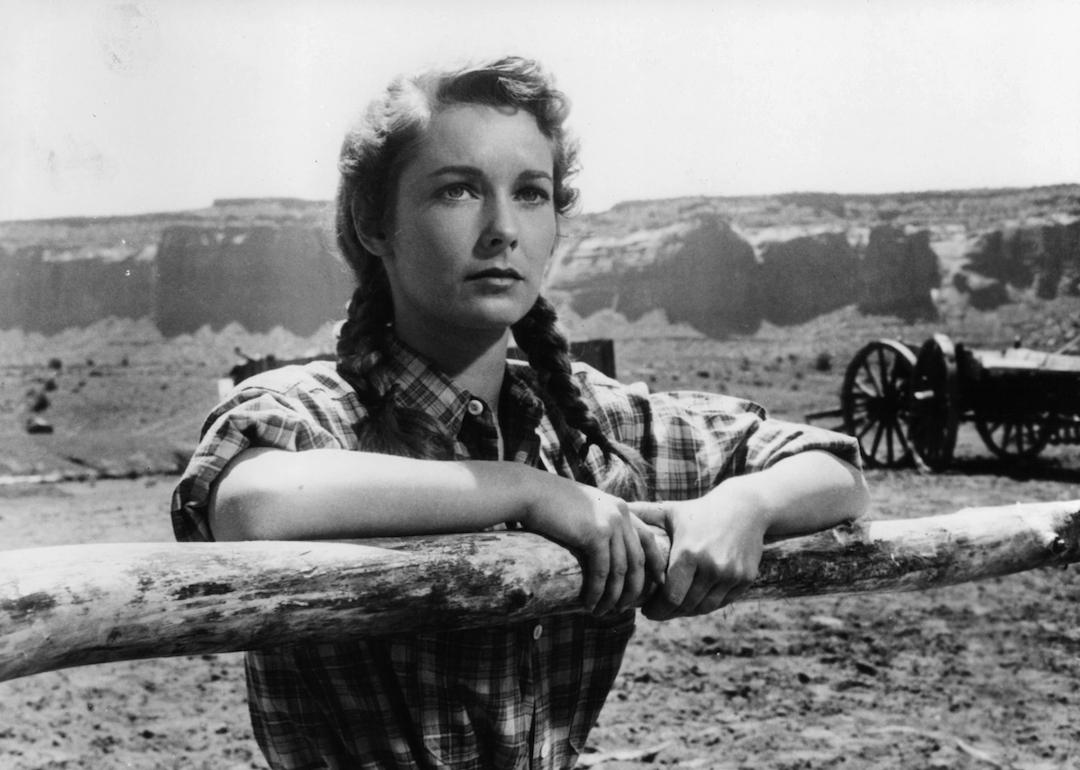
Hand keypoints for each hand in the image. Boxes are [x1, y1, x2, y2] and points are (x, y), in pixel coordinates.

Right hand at [522, 474, 665, 615]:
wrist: (530, 491)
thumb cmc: (550, 501)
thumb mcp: (584, 507)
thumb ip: (598, 521)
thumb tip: (601, 546)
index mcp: (620, 507)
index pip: (648, 537)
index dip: (655, 562)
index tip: (657, 582)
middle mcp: (620, 515)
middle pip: (638, 560)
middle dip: (634, 588)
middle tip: (625, 608)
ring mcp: (609, 524)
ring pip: (621, 571)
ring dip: (614, 596)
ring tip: (604, 612)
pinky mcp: (594, 534)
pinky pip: (602, 572)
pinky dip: (598, 592)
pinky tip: (590, 604)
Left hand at [629, 479, 768, 619]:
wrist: (746, 507)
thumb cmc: (700, 511)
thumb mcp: (670, 511)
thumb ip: (642, 514)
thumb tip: (611, 507)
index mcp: (689, 552)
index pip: (670, 596)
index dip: (656, 609)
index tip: (645, 610)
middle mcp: (712, 566)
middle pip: (685, 606)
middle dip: (667, 614)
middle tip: (655, 613)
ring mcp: (731, 574)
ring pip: (704, 607)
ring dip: (686, 612)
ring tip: (672, 609)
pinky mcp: (745, 579)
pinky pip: (721, 602)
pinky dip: (705, 605)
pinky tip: (693, 602)